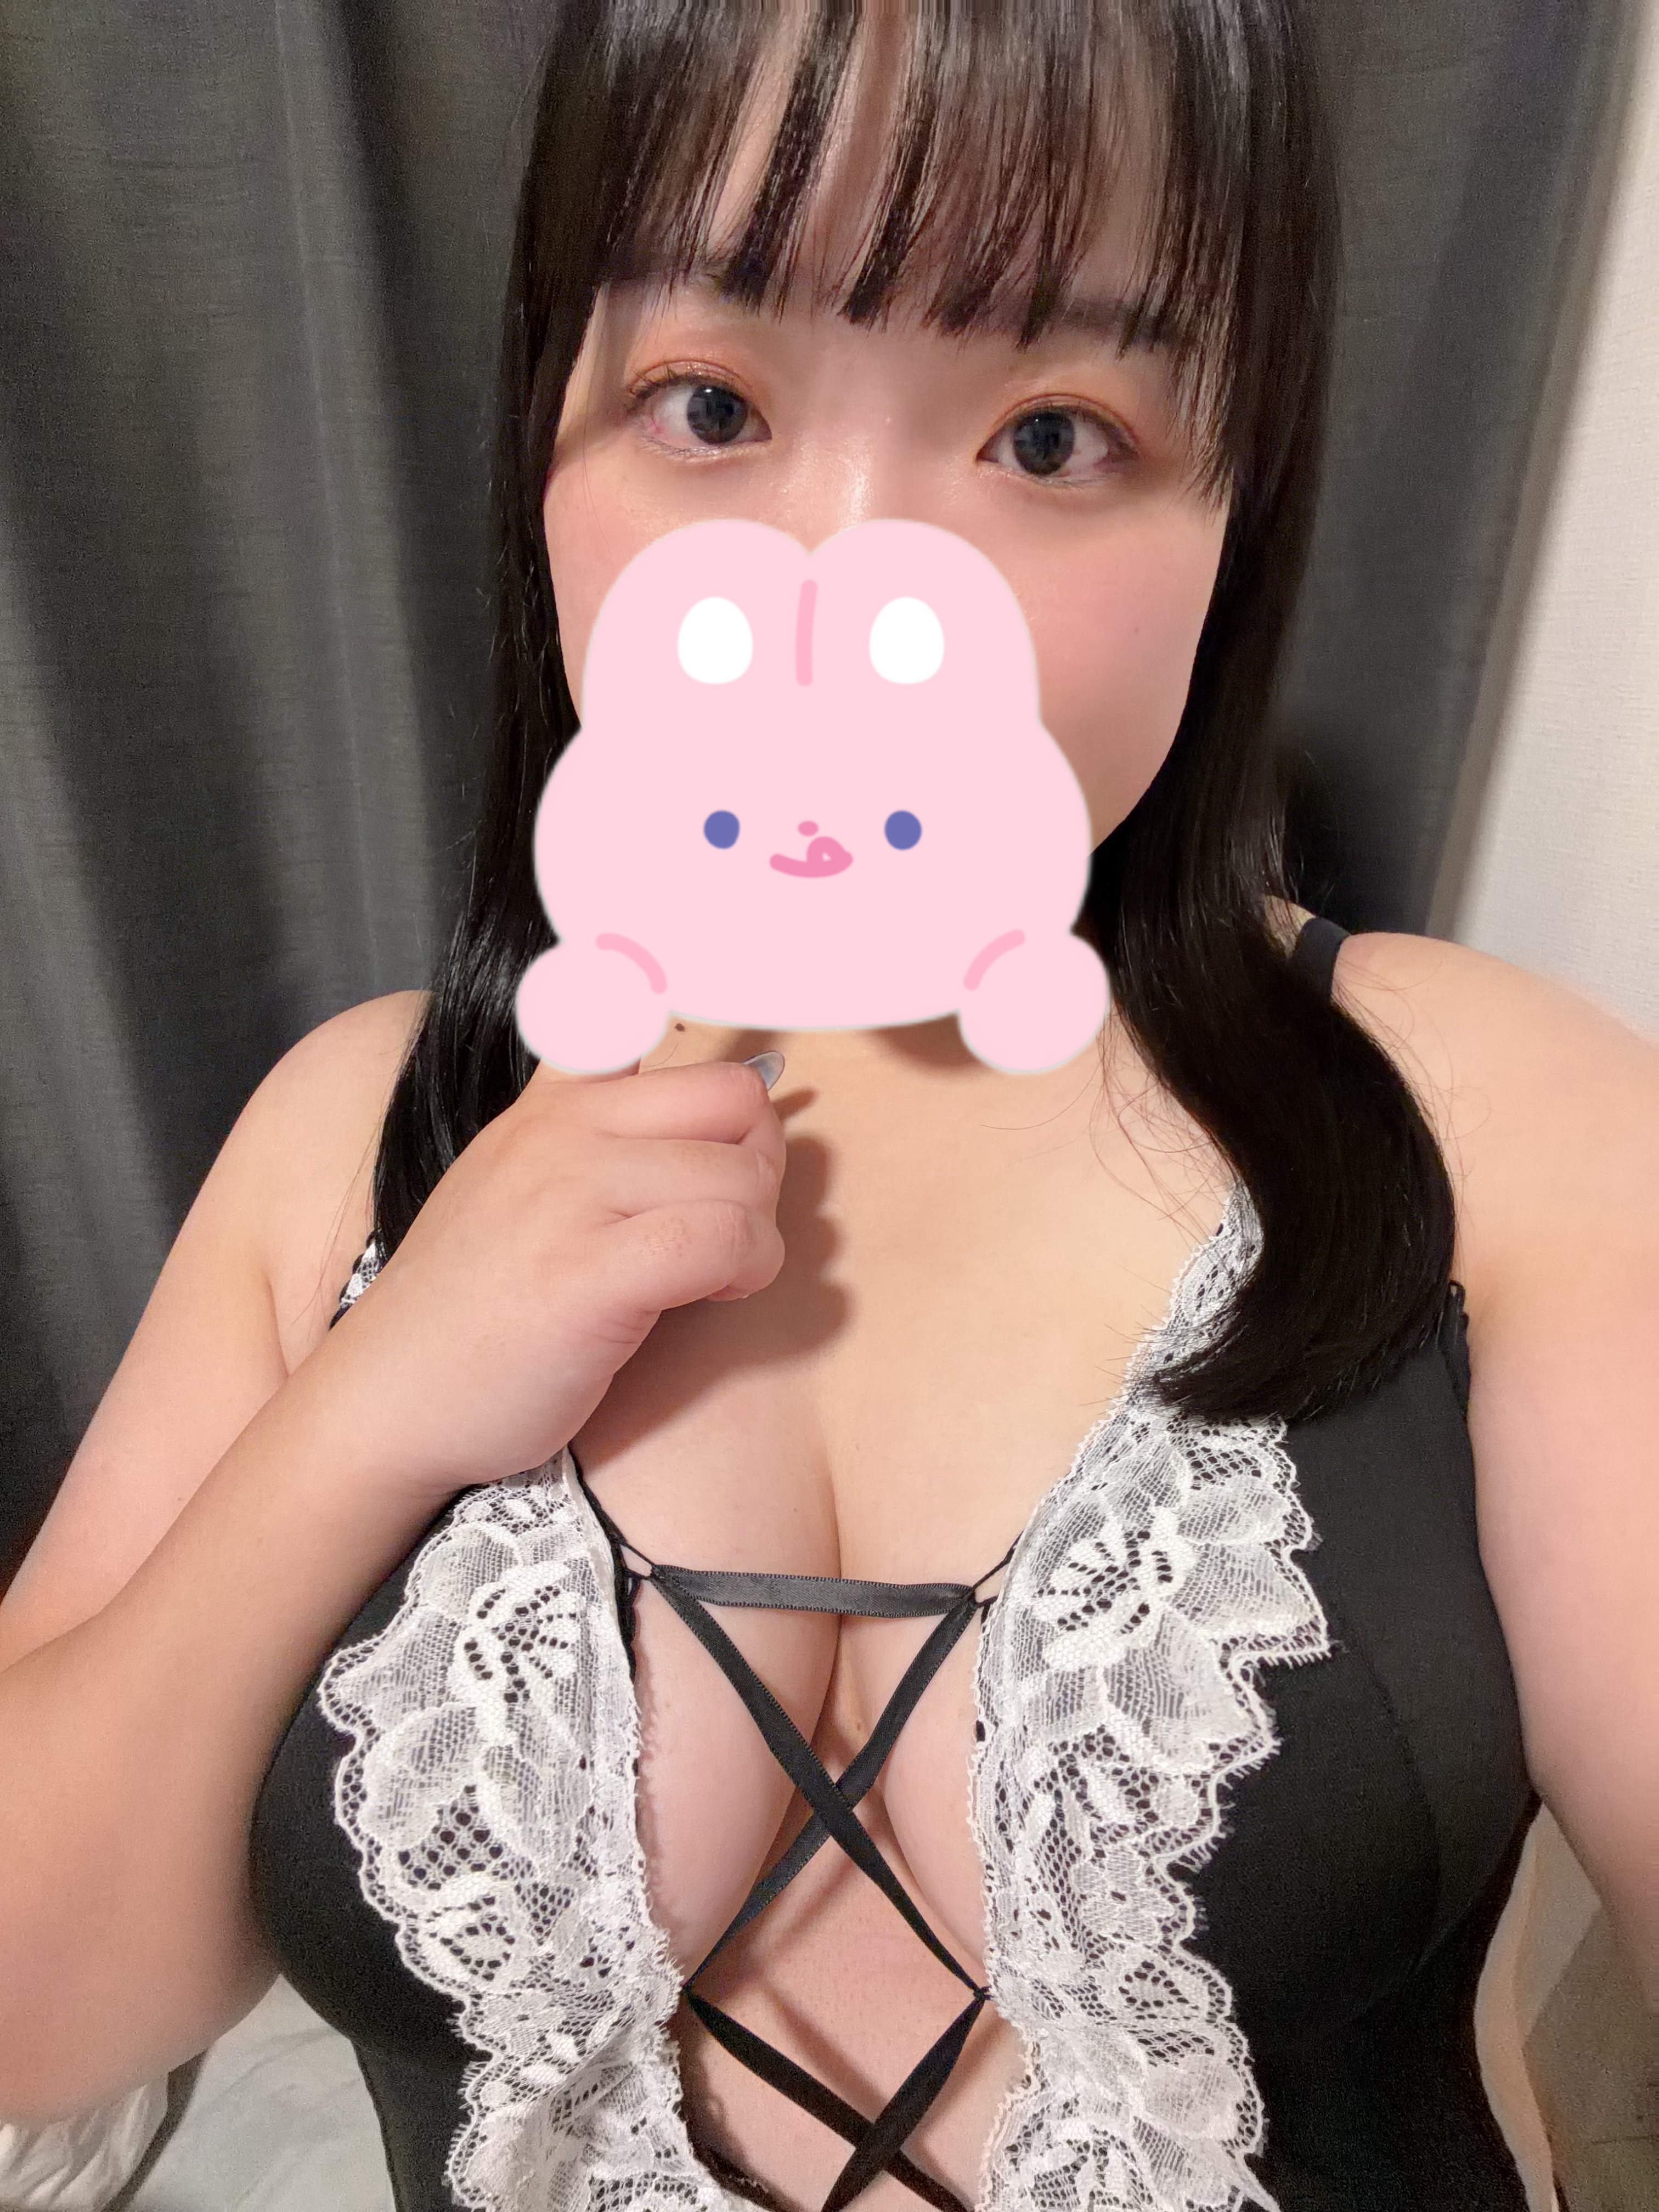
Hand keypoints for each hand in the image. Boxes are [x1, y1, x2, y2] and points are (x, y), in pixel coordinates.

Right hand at [312, 1053, 785, 1502]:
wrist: (387, 1400)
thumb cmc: (470, 1310)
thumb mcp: (517, 1185)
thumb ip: (593, 1135)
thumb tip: (720, 1097)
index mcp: (548, 1106)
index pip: (651, 1023)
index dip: (718, 1087)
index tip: (723, 1142)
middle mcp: (560, 1133)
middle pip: (732, 1101)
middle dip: (758, 1165)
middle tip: (731, 1225)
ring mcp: (571, 1196)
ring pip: (739, 1176)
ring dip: (757, 1233)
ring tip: (717, 1274)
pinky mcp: (590, 1273)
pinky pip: (723, 1239)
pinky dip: (746, 1269)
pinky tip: (715, 1296)